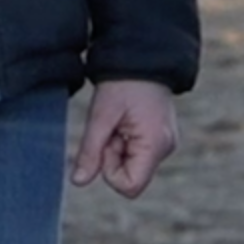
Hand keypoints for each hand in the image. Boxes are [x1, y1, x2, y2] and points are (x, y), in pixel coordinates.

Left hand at [69, 79, 179, 196]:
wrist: (142, 57)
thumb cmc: (123, 84)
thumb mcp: (101, 116)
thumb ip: (90, 152)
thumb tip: (77, 182)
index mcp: (156, 145)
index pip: (130, 186)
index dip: (110, 171)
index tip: (107, 142)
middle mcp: (165, 149)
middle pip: (131, 177)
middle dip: (113, 157)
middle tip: (112, 128)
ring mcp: (165, 144)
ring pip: (132, 166)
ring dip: (118, 149)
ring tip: (119, 122)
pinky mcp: (160, 139)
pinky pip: (136, 154)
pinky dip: (125, 142)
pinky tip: (125, 122)